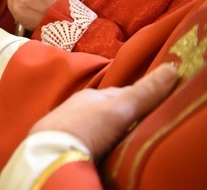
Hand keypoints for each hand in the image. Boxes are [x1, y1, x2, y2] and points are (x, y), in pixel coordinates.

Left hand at [30, 63, 178, 159]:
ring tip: (120, 137)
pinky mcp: (60, 142)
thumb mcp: (119, 108)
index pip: (119, 93)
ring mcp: (65, 124)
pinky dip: (93, 140)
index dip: (137, 98)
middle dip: (120, 112)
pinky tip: (98, 148)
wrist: (48, 152)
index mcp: (90, 95)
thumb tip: (172, 67)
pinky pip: (82, 137)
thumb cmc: (84, 126)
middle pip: (104, 108)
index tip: (151, 103)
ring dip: (105, 128)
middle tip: (139, 123)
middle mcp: (76, 107)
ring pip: (92, 123)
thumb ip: (143, 92)